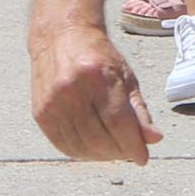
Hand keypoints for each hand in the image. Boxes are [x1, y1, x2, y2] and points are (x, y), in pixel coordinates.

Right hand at [31, 24, 161, 165]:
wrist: (61, 37)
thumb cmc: (98, 57)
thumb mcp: (126, 77)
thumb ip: (139, 111)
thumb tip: (154, 140)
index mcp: (97, 76)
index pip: (118, 123)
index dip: (133, 145)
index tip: (143, 157)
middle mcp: (70, 90)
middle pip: (100, 138)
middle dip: (119, 152)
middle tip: (129, 152)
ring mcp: (52, 103)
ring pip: (81, 146)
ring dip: (102, 155)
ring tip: (113, 150)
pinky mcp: (41, 113)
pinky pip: (63, 145)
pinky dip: (82, 152)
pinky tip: (93, 148)